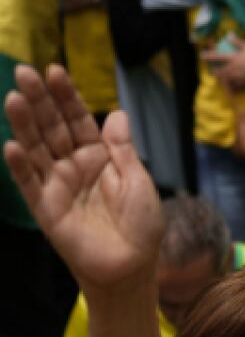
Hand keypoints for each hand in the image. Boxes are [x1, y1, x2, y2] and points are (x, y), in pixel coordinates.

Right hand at [3, 65, 162, 290]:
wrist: (132, 265)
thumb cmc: (141, 224)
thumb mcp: (138, 180)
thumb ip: (122, 148)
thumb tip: (116, 113)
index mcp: (99, 157)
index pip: (79, 120)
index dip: (67, 97)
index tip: (55, 71)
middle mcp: (74, 167)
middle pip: (53, 128)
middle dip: (41, 101)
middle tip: (24, 72)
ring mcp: (58, 186)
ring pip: (37, 149)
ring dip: (25, 125)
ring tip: (14, 98)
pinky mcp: (46, 209)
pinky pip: (30, 184)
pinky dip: (21, 166)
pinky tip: (11, 145)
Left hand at [200, 34, 244, 90]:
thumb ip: (237, 41)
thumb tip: (229, 34)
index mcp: (232, 58)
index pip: (216, 56)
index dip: (207, 55)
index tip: (201, 55)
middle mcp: (232, 69)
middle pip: (217, 72)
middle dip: (214, 71)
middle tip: (214, 70)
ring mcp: (236, 78)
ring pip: (224, 81)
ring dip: (222, 80)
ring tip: (223, 80)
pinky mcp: (243, 85)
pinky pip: (233, 88)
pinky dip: (232, 88)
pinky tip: (233, 89)